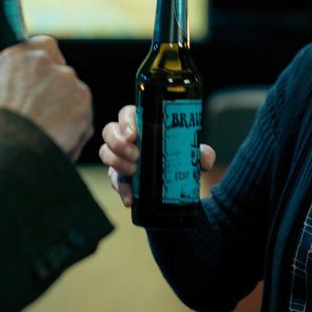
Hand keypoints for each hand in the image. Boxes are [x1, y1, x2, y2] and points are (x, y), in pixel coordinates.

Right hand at [0, 36, 92, 160]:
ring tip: (47, 137)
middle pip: (59, 72)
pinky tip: (58, 143)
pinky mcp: (82, 98)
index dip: (43, 66)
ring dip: (65, 112)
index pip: (41, 47)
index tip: (39, 81)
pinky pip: (83, 115)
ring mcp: (66, 78)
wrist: (7, 152)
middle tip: (44, 117)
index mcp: (16, 55)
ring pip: (72, 94)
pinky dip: (75, 130)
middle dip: (55, 93)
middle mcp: (43, 60)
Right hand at [99, 104, 215, 206]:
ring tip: (134, 171)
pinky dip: (122, 189)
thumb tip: (206, 158)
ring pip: (105, 152)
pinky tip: (130, 198)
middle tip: (136, 155)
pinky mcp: (118, 177)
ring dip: (116, 161)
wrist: (175, 184)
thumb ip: (200, 153)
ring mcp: (119, 157)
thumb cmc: (179, 157)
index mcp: (141, 124)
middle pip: (109, 131)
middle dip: (118, 143)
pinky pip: (114, 181)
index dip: (126, 121)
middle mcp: (126, 139)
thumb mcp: (191, 154)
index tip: (134, 134)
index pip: (126, 114)